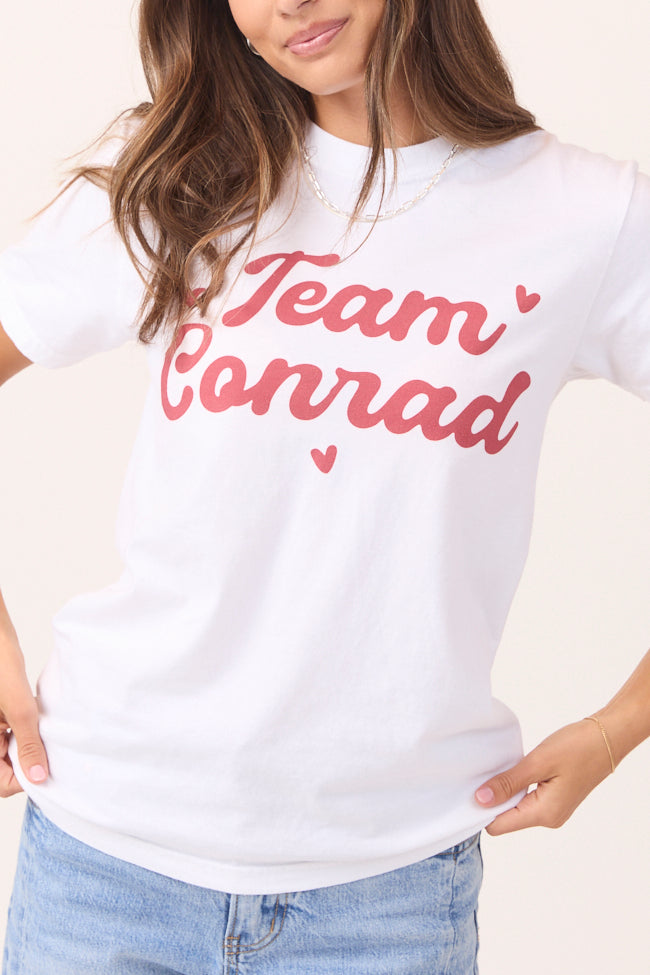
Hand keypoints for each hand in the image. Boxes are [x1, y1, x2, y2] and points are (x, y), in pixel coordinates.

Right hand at [0, 632, 48, 796]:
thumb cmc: (0, 666)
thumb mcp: (19, 709)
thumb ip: (28, 744)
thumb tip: (38, 776)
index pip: (1, 783)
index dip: (24, 778)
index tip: (47, 768)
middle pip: (5, 769)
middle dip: (27, 761)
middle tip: (49, 749)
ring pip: (8, 752)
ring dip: (27, 745)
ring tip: (42, 731)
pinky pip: (9, 735)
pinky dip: (24, 730)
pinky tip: (36, 718)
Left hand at [473, 718, 613, 834]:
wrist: (607, 738)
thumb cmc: (577, 747)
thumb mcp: (537, 762)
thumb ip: (508, 783)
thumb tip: (480, 800)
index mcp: (544, 814)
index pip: (498, 826)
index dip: (481, 810)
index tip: (468, 789)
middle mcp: (549, 818)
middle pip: (505, 818)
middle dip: (491, 799)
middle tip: (481, 773)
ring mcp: (553, 810)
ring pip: (515, 808)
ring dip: (505, 791)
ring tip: (498, 768)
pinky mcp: (555, 799)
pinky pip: (527, 799)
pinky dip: (516, 786)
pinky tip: (514, 769)